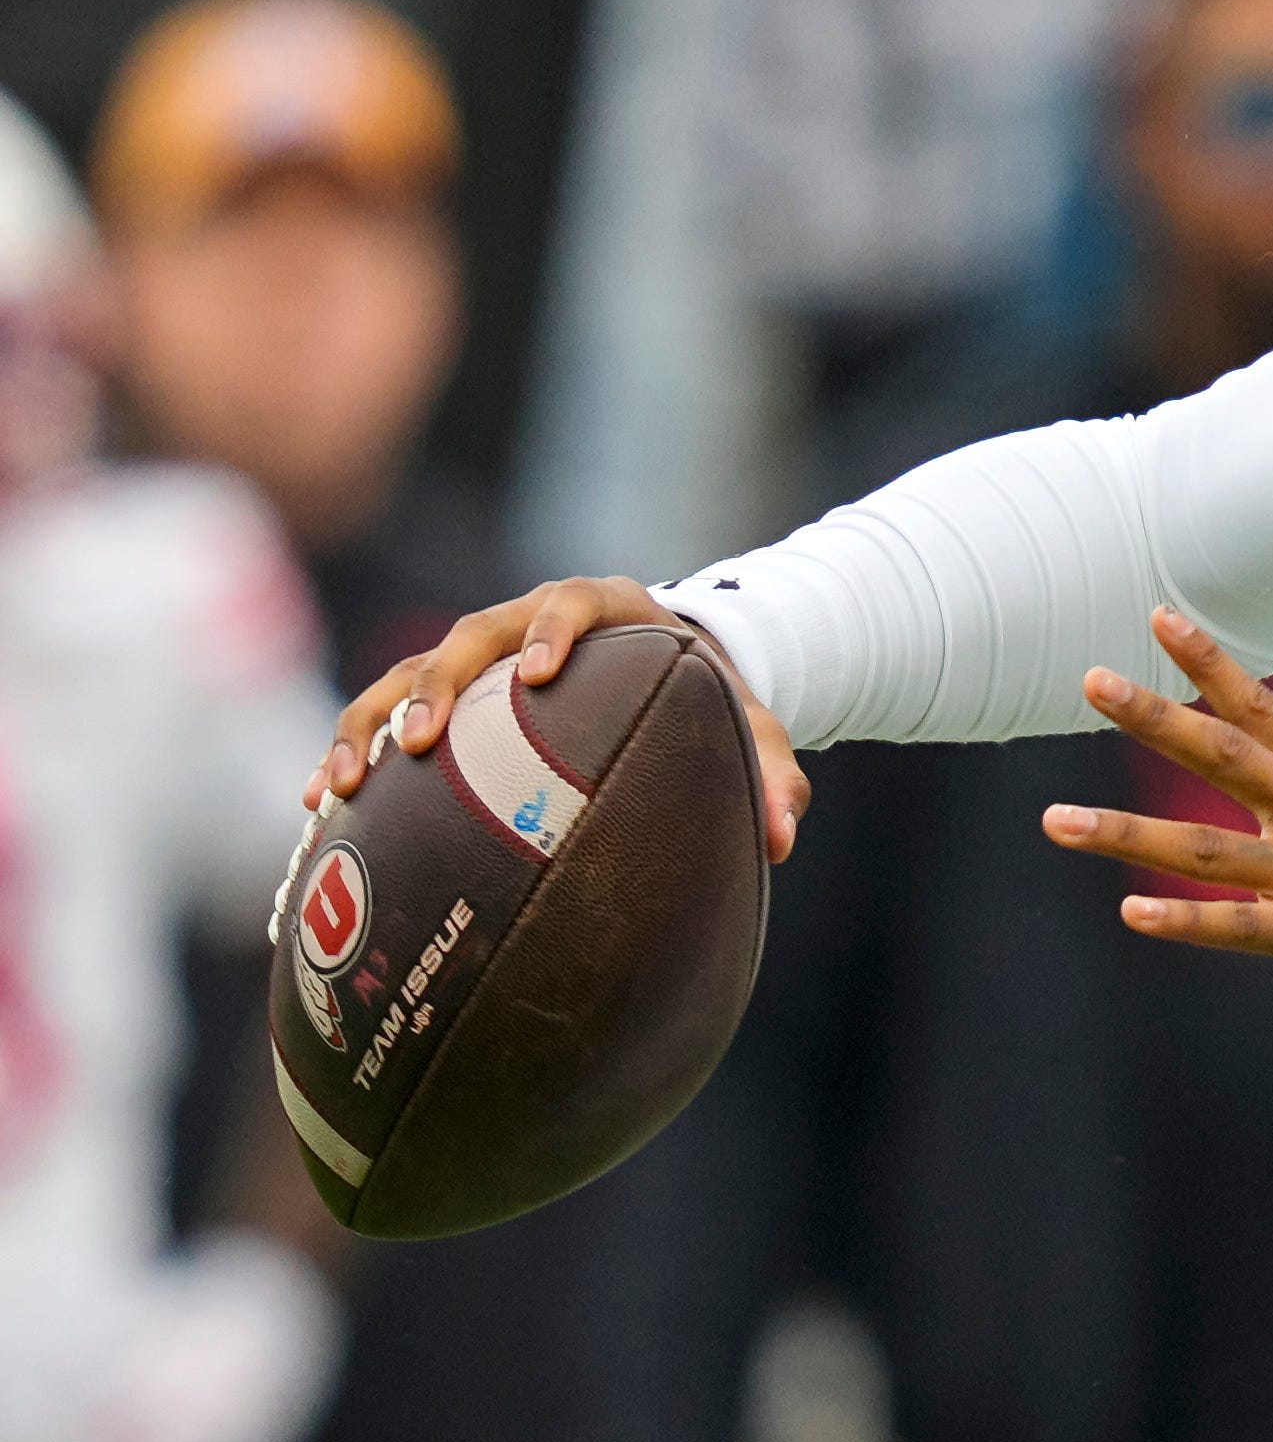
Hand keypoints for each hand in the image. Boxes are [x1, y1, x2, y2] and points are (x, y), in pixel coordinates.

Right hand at [307, 575, 810, 862]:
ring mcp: (476, 659)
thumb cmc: (704, 697)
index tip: (537, 674)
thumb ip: (771, 769)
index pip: (571, 604)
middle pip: (468, 638)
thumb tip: (785, 837)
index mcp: (603, 609)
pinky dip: (351, 750)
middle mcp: (525, 623)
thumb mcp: (745, 723)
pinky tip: (318, 808)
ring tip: (342, 784)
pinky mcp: (443, 696)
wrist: (662, 673)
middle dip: (437, 686)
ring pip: (406, 674)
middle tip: (419, 740)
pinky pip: (382, 714)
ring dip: (370, 722)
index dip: (549, 631)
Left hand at [1045, 607, 1272, 1049]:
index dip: (1210, 663)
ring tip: (1056, 820)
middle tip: (1092, 680)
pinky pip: (1238, 927)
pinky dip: (1182, 919)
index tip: (1159, 617)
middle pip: (1224, 754)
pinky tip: (1131, 910)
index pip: (1264, 709)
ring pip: (1205, 848)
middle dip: (1154, 715)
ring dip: (1125, 831)